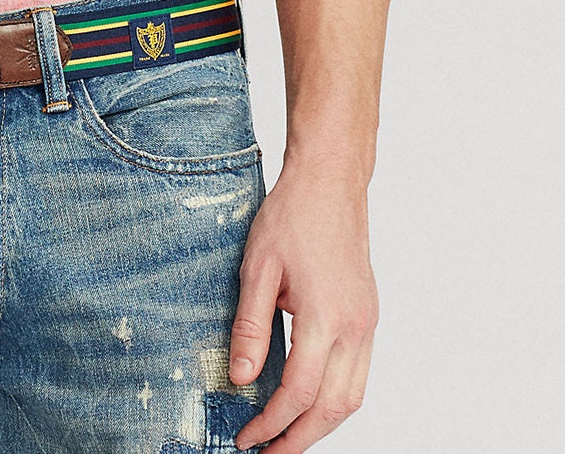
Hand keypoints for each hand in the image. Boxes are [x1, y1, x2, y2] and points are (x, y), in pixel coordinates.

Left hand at [228, 158, 378, 451]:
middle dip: (301, 438)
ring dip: (322, 424)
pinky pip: (359, 374)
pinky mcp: (369, 315)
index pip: (300, 391)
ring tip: (288, 436)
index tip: (247, 437)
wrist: (330, 181)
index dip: (271, 423)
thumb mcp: (256, 267)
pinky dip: (336, 398)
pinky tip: (311, 400)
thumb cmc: (292, 214)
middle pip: (334, 408)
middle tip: (268, 453)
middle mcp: (355, 326)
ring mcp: (368, 322)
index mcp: (326, 316)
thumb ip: (249, 326)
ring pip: (354, 397)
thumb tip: (239, 377)